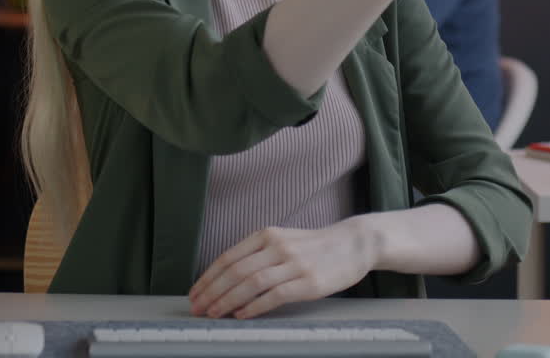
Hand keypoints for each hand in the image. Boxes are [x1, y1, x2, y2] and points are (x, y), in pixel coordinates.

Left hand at [188, 221, 376, 318]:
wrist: (353, 244)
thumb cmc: (315, 246)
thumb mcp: (283, 240)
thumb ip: (257, 254)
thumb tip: (227, 278)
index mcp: (267, 235)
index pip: (229, 257)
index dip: (208, 277)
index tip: (196, 293)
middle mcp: (278, 247)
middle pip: (235, 271)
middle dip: (212, 291)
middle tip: (198, 308)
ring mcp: (294, 264)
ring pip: (251, 283)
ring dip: (228, 300)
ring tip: (215, 313)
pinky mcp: (308, 282)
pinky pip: (274, 296)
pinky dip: (254, 306)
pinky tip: (242, 315)